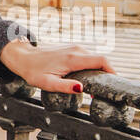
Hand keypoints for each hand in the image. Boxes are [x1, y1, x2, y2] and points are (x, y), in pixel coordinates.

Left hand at [0, 38, 114, 93]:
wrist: (24, 56)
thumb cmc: (34, 71)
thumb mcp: (47, 83)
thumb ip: (65, 87)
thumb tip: (81, 88)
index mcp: (73, 59)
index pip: (102, 60)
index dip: (113, 71)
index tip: (116, 82)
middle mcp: (77, 50)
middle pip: (101, 60)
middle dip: (107, 74)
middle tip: (105, 91)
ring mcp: (75, 48)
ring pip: (95, 58)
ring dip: (99, 71)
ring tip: (96, 88)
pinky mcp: (73, 49)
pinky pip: (89, 57)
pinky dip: (93, 67)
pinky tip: (87, 78)